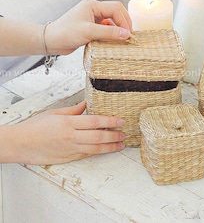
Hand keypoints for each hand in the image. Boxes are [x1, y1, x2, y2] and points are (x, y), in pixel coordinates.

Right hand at [10, 101, 124, 164]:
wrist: (20, 144)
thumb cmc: (35, 127)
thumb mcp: (54, 113)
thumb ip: (73, 110)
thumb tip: (86, 105)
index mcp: (68, 123)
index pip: (95, 121)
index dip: (110, 121)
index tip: (120, 121)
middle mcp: (71, 137)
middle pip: (98, 136)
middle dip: (114, 135)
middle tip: (123, 134)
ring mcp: (70, 149)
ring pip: (95, 148)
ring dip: (110, 147)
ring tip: (120, 144)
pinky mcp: (67, 158)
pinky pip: (86, 155)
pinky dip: (97, 152)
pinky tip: (105, 150)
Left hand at [46, 0, 132, 54]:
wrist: (51, 41)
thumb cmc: (66, 33)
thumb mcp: (89, 32)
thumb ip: (109, 33)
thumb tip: (127, 34)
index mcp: (93, 5)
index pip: (115, 9)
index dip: (124, 21)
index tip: (129, 34)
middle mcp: (94, 9)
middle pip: (116, 12)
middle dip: (124, 22)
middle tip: (130, 35)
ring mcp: (93, 18)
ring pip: (112, 20)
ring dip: (119, 28)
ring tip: (124, 38)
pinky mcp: (91, 26)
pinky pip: (107, 27)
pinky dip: (112, 33)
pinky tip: (114, 40)